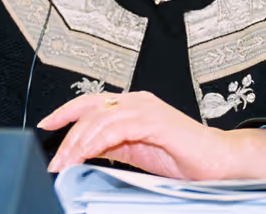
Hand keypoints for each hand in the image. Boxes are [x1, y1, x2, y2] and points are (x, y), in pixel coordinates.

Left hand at [38, 91, 265, 180]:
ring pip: (99, 119)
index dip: (65, 112)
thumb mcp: (137, 152)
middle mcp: (136, 101)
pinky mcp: (154, 120)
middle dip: (66, 135)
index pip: (90, 104)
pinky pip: (117, 128)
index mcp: (132, 106)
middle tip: (55, 161)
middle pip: (89, 110)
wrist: (219, 161)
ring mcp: (145, 108)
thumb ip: (113, 147)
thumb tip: (83, 153)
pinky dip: (97, 141)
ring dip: (77, 143)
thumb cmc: (183, 158)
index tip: (46, 125)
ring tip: (66, 164)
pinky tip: (86, 154)